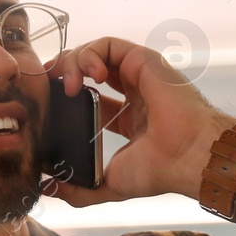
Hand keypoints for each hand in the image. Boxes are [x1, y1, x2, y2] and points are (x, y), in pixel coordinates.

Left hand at [47, 36, 233, 206]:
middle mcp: (134, 93)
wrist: (186, 157)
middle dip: (63, 75)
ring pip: (94, 53)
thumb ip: (79, 190)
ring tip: (69, 86)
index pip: (89, 98)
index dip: (65, 97)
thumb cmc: (159, 170)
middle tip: (50, 90)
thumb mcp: (109, 184)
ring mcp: (139, 75)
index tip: (49, 106)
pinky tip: (88, 75)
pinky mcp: (143, 60)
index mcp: (128, 118)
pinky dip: (89, 54)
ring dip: (73, 63)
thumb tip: (49, 188)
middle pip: (88, 71)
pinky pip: (107, 45)